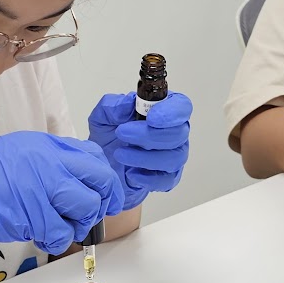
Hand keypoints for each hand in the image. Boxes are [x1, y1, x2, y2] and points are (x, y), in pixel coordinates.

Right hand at [0, 132, 123, 269]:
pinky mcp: (30, 213)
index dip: (102, 179)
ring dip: (78, 224)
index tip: (99, 194)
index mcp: (43, 144)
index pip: (94, 156)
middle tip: (87, 217)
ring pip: (86, 207)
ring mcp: (40, 185)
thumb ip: (45, 164)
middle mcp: (47, 160)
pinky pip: (62, 233)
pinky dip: (56, 241)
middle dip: (101, 202)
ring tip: (56, 228)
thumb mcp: (12, 156)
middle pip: (101, 179)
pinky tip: (40, 237)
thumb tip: (73, 182)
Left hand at [87, 91, 192, 209]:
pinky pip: (167, 179)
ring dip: (146, 157)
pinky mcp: (168, 177)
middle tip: (122, 133)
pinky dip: (149, 178)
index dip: (171, 112)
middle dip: (149, 135)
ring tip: (120, 154)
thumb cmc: (109, 138)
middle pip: (178, 133)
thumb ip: (112, 106)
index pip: (181, 106)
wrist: (104, 167)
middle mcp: (174, 132)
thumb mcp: (102, 117)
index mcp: (164, 110)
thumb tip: (128, 102)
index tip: (151, 118)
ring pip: (174, 157)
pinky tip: (131, 174)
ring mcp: (174, 156)